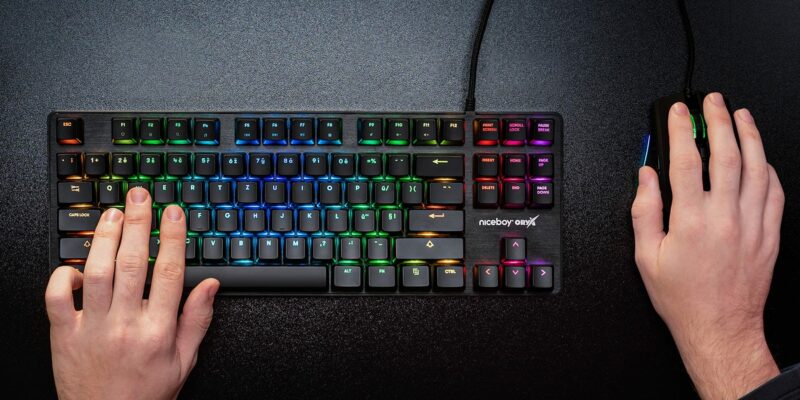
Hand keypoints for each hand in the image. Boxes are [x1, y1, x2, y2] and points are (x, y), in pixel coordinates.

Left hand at [46, 188, 219, 399]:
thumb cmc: (145, 394)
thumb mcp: (184, 361)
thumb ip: (198, 320)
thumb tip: (210, 285)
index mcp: (158, 330)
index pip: (168, 272)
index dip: (171, 237)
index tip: (172, 213)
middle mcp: (125, 325)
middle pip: (131, 263)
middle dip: (137, 223)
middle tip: (140, 196)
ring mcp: (92, 328)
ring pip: (97, 272)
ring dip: (104, 238)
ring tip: (113, 214)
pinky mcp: (65, 334)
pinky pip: (57, 298)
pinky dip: (63, 276)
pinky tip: (77, 264)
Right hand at [632, 93, 783, 398]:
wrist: (720, 329)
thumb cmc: (683, 298)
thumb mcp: (646, 257)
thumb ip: (644, 211)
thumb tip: (646, 177)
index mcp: (692, 221)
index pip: (687, 161)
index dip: (681, 130)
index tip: (679, 112)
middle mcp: (726, 218)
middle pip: (727, 154)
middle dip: (719, 120)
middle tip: (713, 102)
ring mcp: (753, 225)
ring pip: (757, 167)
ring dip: (750, 136)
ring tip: (741, 115)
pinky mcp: (769, 235)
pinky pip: (775, 192)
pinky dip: (769, 168)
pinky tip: (762, 157)